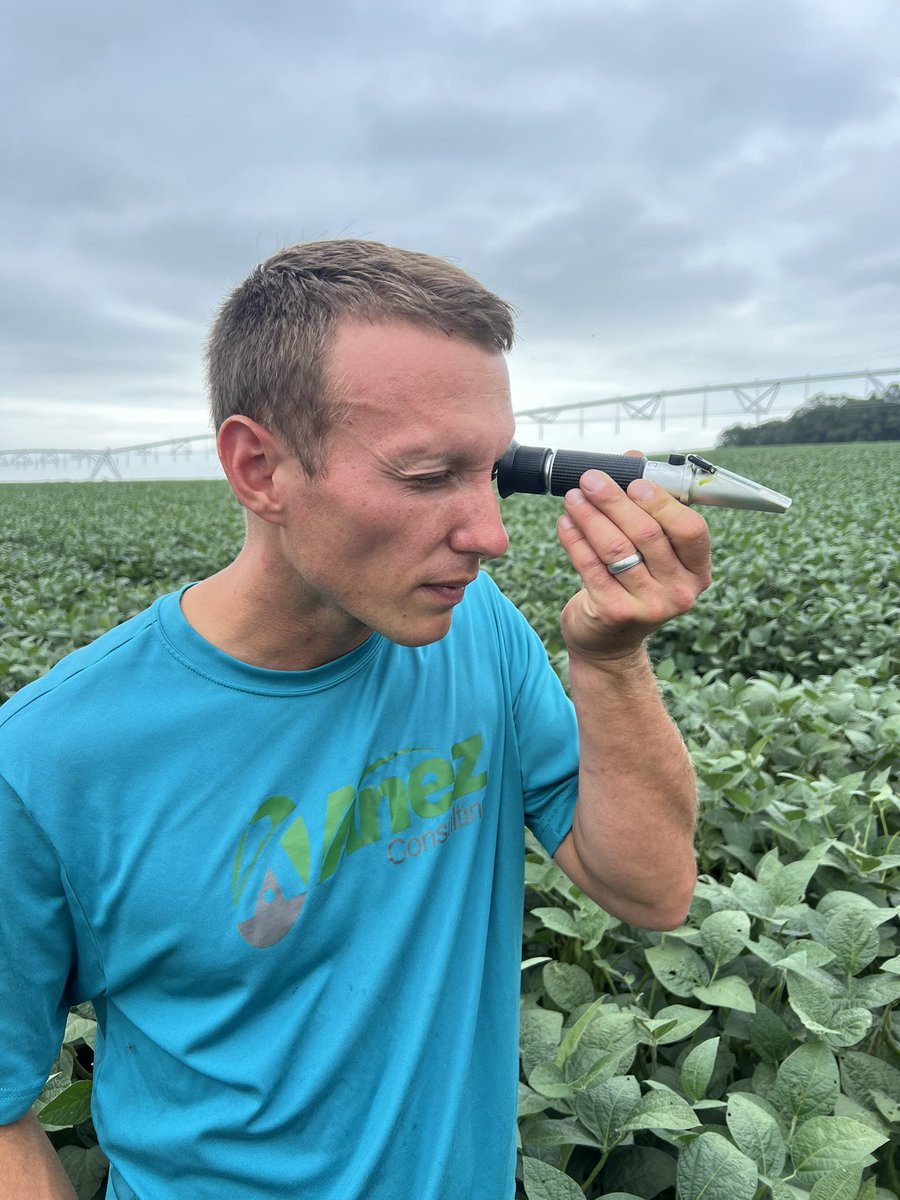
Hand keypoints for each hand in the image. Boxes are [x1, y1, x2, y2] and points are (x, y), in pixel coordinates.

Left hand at [556, 458, 710, 664]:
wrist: (610, 643)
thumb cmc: (633, 584)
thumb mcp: (650, 552)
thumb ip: (647, 506)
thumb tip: (634, 459)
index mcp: (696, 572)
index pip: (691, 530)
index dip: (661, 502)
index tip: (633, 482)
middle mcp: (679, 592)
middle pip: (647, 534)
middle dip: (614, 501)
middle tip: (590, 479)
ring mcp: (648, 606)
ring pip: (615, 548)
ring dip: (589, 516)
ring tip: (572, 497)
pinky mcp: (614, 613)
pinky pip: (589, 566)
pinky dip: (574, 539)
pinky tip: (565, 522)